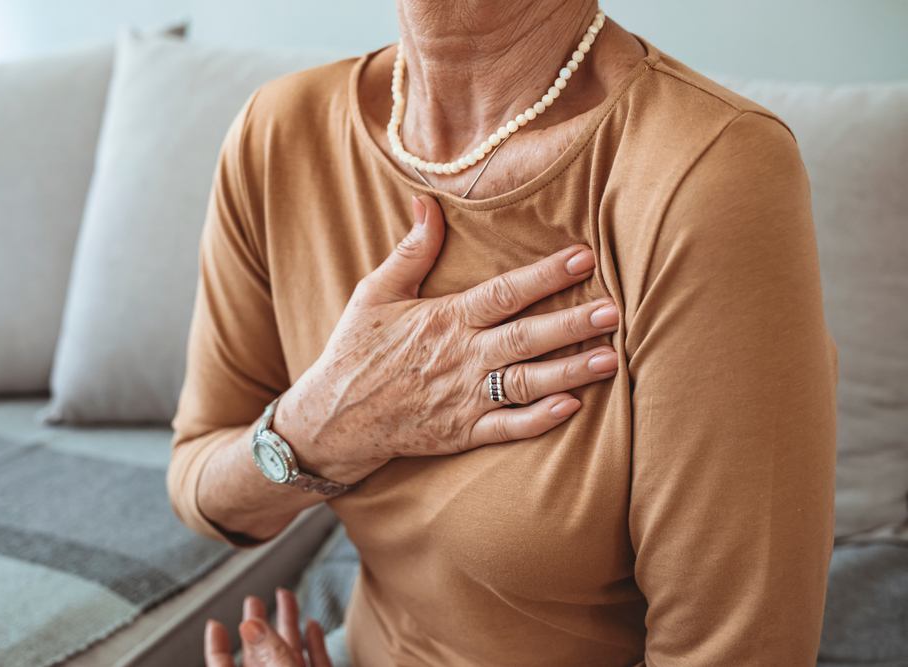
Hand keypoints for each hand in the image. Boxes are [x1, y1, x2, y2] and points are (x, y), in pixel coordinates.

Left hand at [204, 588, 331, 666]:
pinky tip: (312, 624)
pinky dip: (315, 643)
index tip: (214, 624)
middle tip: (253, 601)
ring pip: (291, 656)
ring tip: (286, 597)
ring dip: (288, 624)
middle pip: (260, 656)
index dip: (217, 647)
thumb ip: (270, 652)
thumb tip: (249, 624)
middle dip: (257, 625)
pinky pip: (318, 664)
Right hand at [276, 194, 619, 483]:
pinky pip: (508, 429)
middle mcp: (460, 358)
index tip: (583, 257)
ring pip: (526, 383)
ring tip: (609, 358)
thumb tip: (426, 203)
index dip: (545, 275)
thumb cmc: (356, 350)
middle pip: (525, 337)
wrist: (333, 418)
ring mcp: (463, 398)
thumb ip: (411, 252)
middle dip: (572, 324)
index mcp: (444, 320)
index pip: (503, 292)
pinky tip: (572, 408)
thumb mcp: (376, 293)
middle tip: (613, 310)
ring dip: (569, 371)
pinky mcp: (462, 433)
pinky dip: (539, 420)